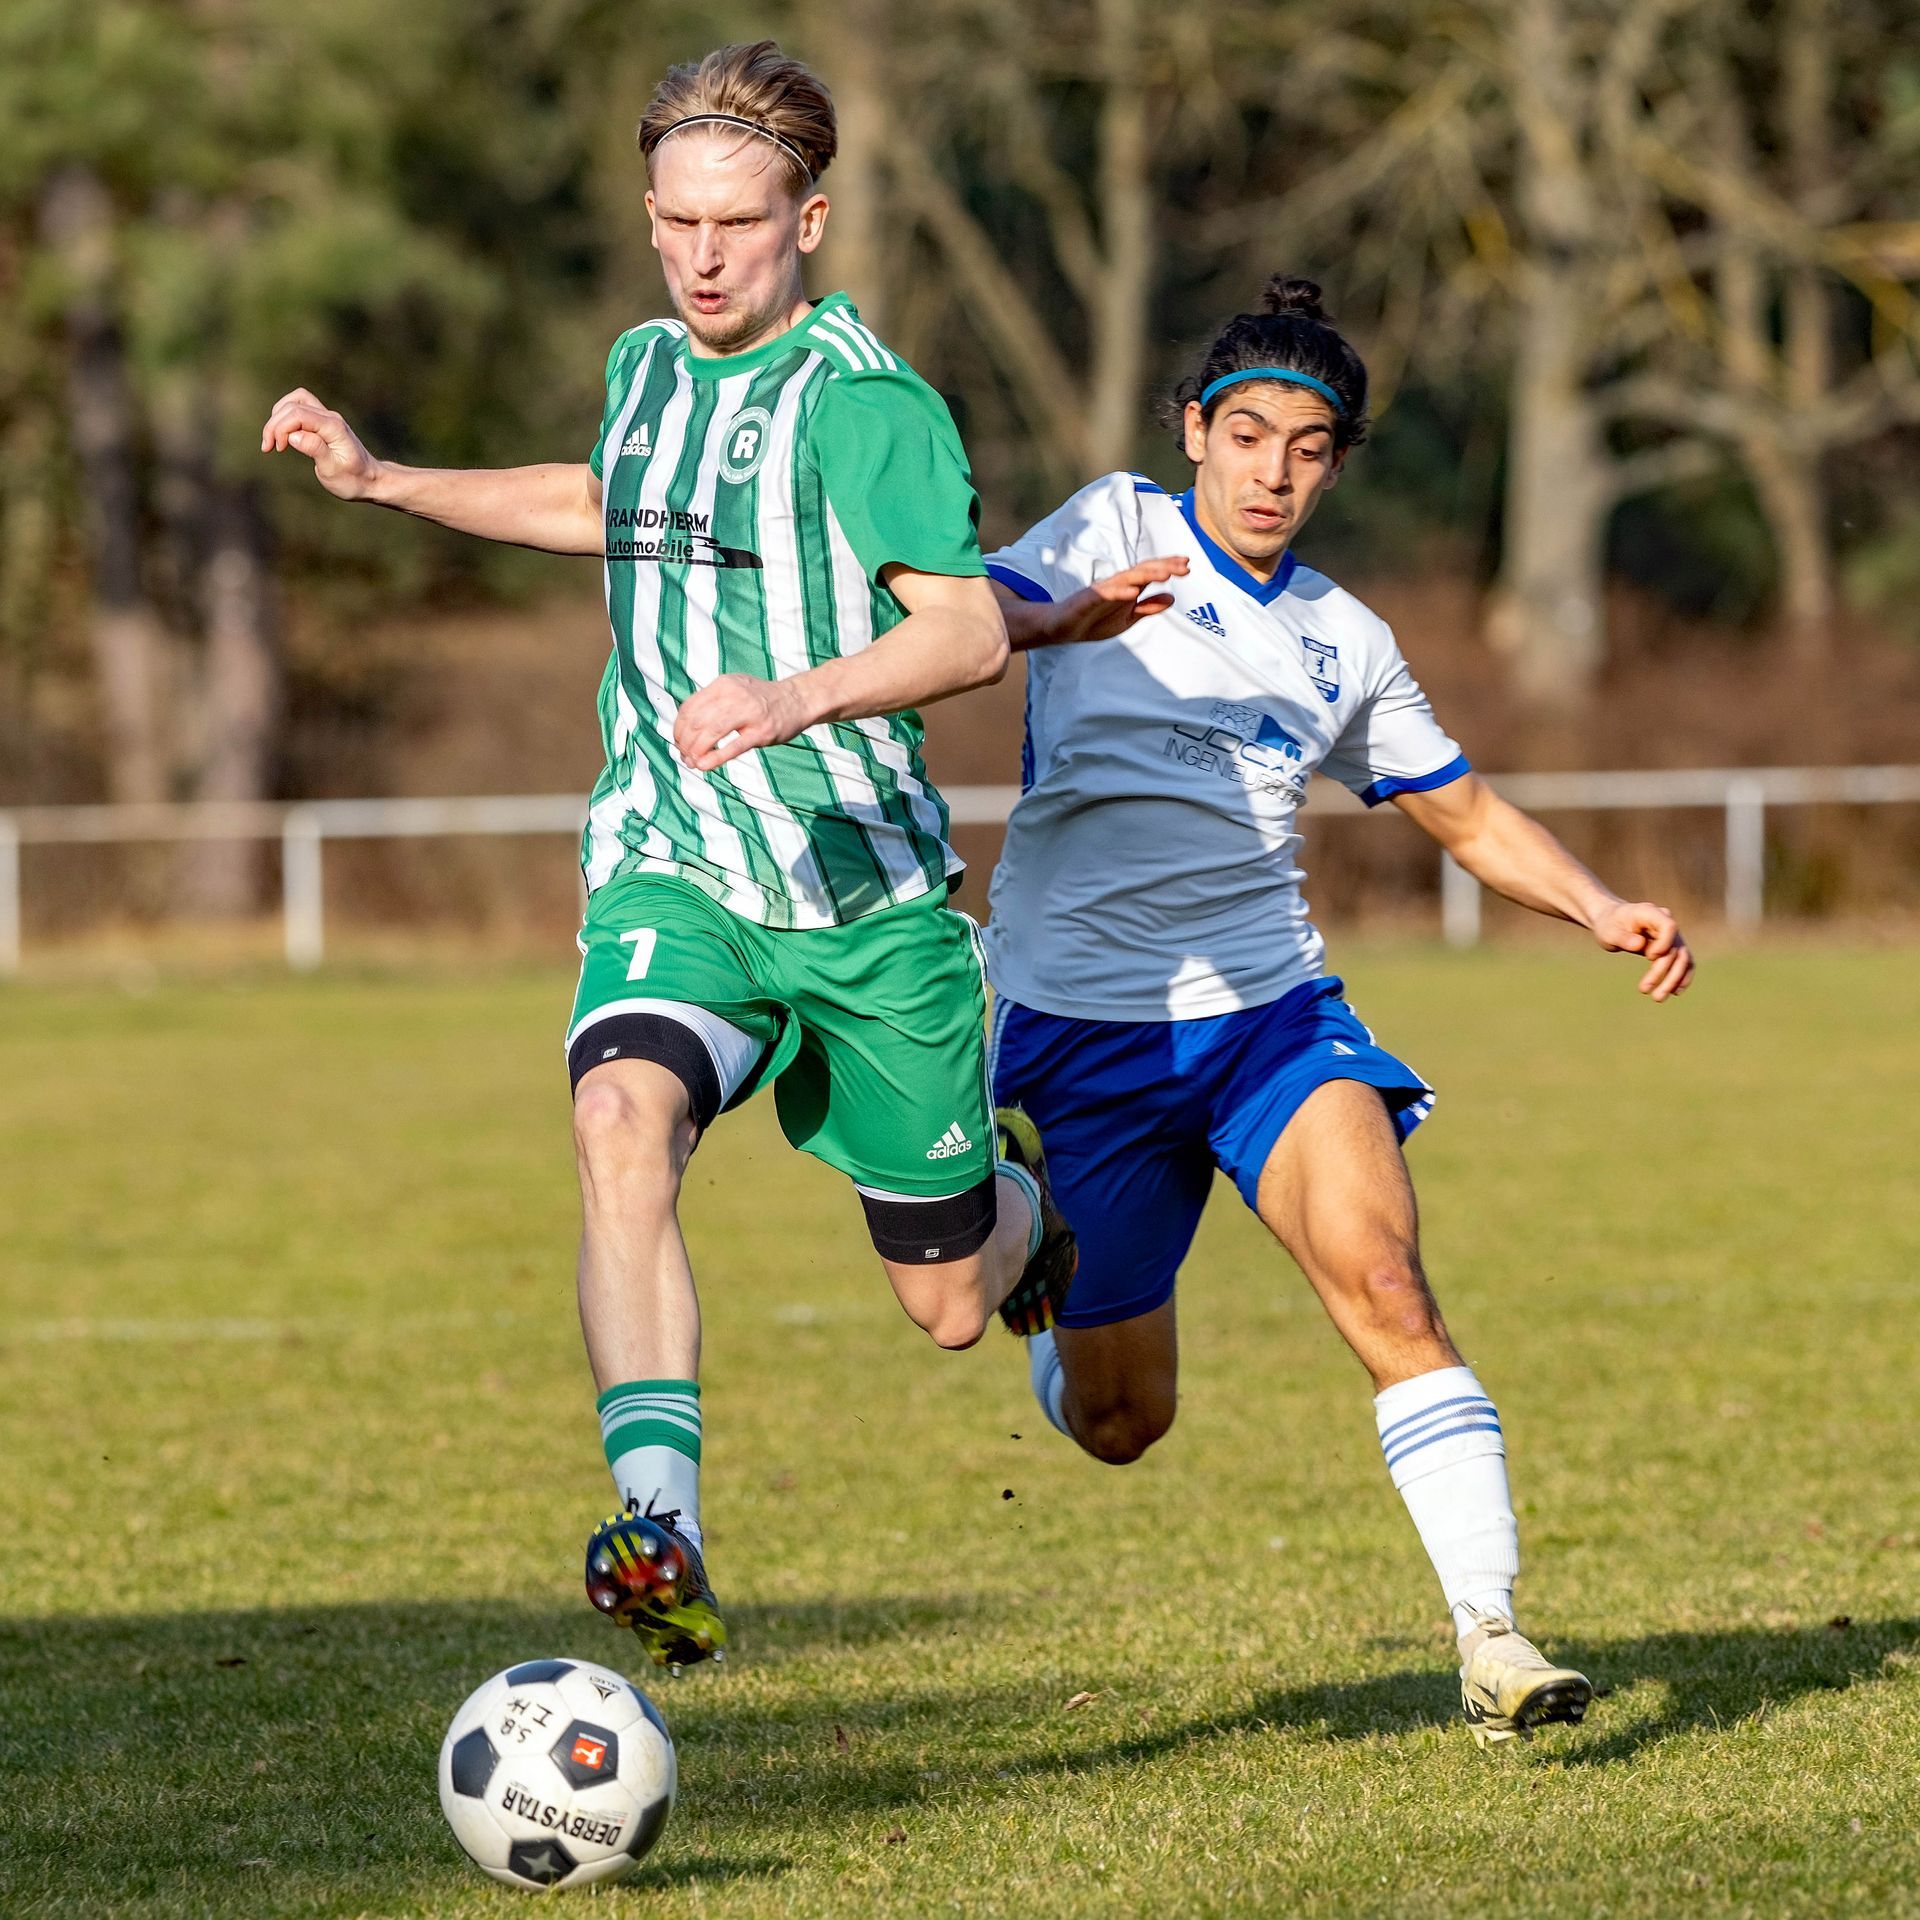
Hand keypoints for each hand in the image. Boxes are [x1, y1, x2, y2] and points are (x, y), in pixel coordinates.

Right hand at [261, 388, 380, 499]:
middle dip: (274, 425)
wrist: (371, 480)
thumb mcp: (333, 470)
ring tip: (274, 440)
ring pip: (294, 402)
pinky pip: (299, 408)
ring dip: (278, 417)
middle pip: (291, 406)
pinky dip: (285, 417)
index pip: (297, 414)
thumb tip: (294, 435)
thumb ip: (315, 449)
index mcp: (333, 427)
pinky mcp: (322, 422)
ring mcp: (327, 417)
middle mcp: (330, 417)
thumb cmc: (353, 480)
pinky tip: (282, 435)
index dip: (280, 428)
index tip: (276, 449)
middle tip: (268, 448)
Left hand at [674, 673, 812, 771]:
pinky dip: (714, 758)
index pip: (689, 708)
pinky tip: (704, 766)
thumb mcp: (734, 689)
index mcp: (723, 684)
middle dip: (685, 743)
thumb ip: (711, 702)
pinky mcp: (761, 733)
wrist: (797, 700)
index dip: (678, 728)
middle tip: (684, 756)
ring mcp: (749, 714)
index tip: (678, 742)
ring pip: (710, 733)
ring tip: (692, 762)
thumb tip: (684, 727)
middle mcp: (734, 695)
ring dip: (696, 751)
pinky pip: (732, 747)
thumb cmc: (761, 699)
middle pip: (697, 722)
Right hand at [1039, 556, 1190, 644]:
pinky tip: (1133, 592)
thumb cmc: (1094, 620)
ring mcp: (1102, 590)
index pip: (1150, 573)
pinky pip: (1105, 594)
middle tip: (1183, 565)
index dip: (1168, 568)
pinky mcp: (1088, 600)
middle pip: (1143, 571)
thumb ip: (1148, 607)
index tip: (1187, 566)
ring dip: (1146, 575)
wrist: (1063, 628)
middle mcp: (1117, 584)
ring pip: (1127, 579)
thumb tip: (1171, 598)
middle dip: (1163, 567)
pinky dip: (1119, 592)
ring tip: (1165, 574)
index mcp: (1127, 587)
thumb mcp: (1128, 618)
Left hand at [1591, 900, 1693, 999]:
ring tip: (1657, 998)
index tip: (1650, 957)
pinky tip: (1675, 992)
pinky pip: (1683, 962)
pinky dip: (1681, 977)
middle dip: (1665, 972)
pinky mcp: (1672, 947)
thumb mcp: (1608, 931)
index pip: (1669, 926)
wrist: (1611, 922)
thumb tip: (1640, 945)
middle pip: (1676, 948)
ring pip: (1682, 958)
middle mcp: (1666, 923)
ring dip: (1673, 980)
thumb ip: (1623, 938)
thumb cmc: (1609, 925)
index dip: (1664, 943)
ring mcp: (1672, 936)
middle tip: (1645, 990)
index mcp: (1651, 913)